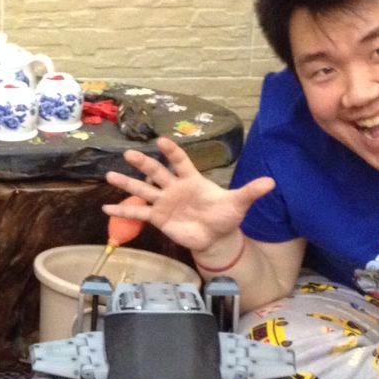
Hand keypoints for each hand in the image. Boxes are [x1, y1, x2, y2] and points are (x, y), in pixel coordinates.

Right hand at [104, 137, 274, 259]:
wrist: (216, 237)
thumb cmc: (225, 216)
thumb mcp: (239, 203)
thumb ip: (251, 191)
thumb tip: (272, 182)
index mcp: (192, 179)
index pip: (181, 162)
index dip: (172, 152)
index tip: (161, 141)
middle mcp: (174, 188)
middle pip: (157, 172)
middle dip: (144, 164)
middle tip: (130, 153)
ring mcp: (164, 202)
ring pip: (143, 190)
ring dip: (127, 183)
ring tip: (110, 175)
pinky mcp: (158, 218)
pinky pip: (139, 213)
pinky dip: (123, 210)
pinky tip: (106, 208)